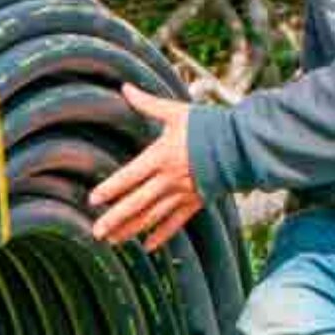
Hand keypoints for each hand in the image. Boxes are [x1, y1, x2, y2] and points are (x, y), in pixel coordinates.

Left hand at [89, 84, 203, 250]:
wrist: (241, 144)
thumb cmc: (207, 125)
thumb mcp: (175, 112)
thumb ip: (148, 103)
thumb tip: (125, 88)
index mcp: (161, 156)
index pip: (129, 176)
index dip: (111, 189)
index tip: (93, 200)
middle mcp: (169, 178)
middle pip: (138, 202)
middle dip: (116, 218)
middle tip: (97, 232)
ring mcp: (183, 193)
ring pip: (153, 216)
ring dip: (132, 229)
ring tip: (114, 240)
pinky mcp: (196, 201)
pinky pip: (176, 222)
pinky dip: (162, 234)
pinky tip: (148, 246)